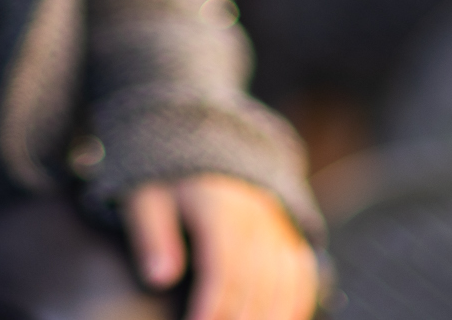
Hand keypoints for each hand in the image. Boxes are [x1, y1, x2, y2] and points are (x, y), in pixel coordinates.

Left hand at [125, 175, 316, 319]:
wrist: (209, 148)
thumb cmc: (172, 184)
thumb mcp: (148, 198)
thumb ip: (152, 235)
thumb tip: (160, 277)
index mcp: (218, 204)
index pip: (224, 266)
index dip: (213, 305)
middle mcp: (256, 214)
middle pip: (257, 280)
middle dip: (239, 318)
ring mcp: (278, 225)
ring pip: (284, 281)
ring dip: (269, 316)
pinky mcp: (289, 235)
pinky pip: (302, 275)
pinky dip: (294, 304)